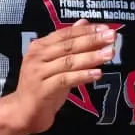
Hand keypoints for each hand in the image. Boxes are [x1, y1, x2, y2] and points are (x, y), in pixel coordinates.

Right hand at [7, 20, 114, 134]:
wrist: (22, 112)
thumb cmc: (42, 86)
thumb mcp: (56, 63)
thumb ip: (69, 44)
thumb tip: (84, 22)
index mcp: (39, 47)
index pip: (65, 34)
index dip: (86, 30)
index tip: (106, 28)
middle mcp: (36, 57)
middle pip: (68, 46)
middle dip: (91, 40)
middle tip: (112, 37)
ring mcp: (38, 73)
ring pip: (68, 62)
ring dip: (91, 57)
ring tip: (109, 54)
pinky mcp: (43, 90)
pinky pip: (66, 80)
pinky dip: (82, 75)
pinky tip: (98, 73)